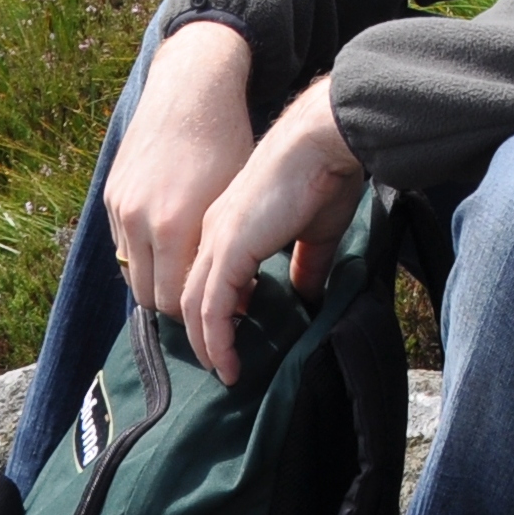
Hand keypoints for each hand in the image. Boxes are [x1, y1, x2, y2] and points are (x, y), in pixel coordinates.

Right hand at [103, 20, 261, 324]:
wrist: (191, 91)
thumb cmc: (227, 143)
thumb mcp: (232, 199)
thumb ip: (221, 247)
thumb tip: (230, 293)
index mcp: (174, 226)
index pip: (174, 300)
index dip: (200, 310)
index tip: (227, 306)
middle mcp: (139, 221)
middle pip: (148, 295)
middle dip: (177, 302)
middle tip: (208, 296)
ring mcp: (120, 208)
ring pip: (131, 273)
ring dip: (157, 280)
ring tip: (190, 274)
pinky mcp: (111, 195)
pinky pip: (122, 245)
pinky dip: (143, 256)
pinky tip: (170, 248)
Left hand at [181, 76, 368, 385]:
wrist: (320, 143)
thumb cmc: (322, 177)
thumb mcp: (315, 231)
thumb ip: (305, 264)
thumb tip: (307, 295)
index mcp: (228, 225)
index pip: (207, 277)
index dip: (214, 311)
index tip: (232, 338)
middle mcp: (213, 233)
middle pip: (191, 296)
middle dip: (203, 336)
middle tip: (222, 366)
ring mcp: (217, 241)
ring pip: (195, 306)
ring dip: (207, 344)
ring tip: (225, 371)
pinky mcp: (229, 249)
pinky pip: (212, 307)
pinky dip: (217, 338)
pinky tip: (229, 360)